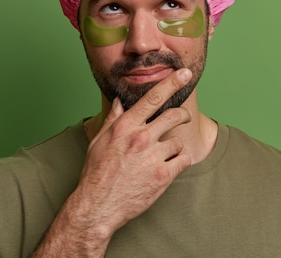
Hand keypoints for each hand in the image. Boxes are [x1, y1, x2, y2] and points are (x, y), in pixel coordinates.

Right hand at [32, 69, 192, 256]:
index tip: (184, 74)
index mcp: (125, 126)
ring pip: (178, 141)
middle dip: (183, 114)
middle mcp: (141, 138)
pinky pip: (183, 160)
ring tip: (163, 155)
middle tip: (184, 116)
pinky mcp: (163, 176)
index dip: (172, 83)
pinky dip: (179, 162)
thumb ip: (113, 119)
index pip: (153, 98)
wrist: (98, 206)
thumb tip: (120, 102)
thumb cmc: (96, 172)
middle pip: (174, 115)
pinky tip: (168, 166)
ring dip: (174, 146)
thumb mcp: (99, 140)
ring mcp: (153, 157)